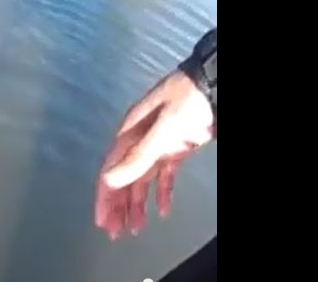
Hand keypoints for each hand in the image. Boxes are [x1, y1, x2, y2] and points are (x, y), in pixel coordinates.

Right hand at [94, 70, 214, 239]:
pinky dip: (163, 192)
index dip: (105, 198)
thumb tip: (108, 180)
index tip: (103, 221)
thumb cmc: (187, 104)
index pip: (110, 172)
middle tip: (116, 233)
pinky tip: (163, 210)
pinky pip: (164, 175)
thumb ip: (137, 157)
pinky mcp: (175, 149)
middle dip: (119, 206)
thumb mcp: (161, 131)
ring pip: (142, 180)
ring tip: (137, 228)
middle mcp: (138, 141)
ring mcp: (157, 145)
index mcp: (129, 135)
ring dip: (138, 204)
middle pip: (124, 179)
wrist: (214, 84)